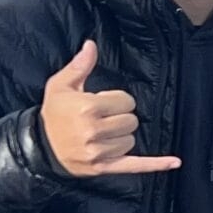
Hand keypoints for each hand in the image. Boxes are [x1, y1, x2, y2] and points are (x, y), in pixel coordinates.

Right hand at [39, 41, 179, 175]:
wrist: (38, 148)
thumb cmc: (53, 115)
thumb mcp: (60, 86)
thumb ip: (80, 66)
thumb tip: (91, 45)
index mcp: (88, 109)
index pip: (126, 101)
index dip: (117, 101)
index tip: (102, 104)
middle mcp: (94, 131)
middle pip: (131, 121)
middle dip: (120, 118)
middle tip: (102, 119)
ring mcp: (99, 152)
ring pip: (130, 140)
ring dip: (121, 136)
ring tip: (101, 134)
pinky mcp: (104, 168)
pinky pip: (135, 166)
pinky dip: (156, 164)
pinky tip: (175, 162)